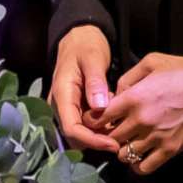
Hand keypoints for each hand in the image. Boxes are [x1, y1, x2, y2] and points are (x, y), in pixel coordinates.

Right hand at [50, 24, 114, 149]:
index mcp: (62, 94)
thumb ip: (95, 82)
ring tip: (120, 126)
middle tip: (122, 138)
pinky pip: (86, 125)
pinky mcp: (76, 108)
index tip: (113, 144)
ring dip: (100, 135)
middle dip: (97, 141)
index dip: (91, 140)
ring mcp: (68, 108)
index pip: (71, 129)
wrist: (79, 38)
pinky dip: (101, 127)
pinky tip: (115, 119)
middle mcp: (61, 105)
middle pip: (75, 136)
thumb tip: (100, 107)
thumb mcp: (93, 58)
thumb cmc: (86, 45)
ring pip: (81, 133)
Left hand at [98, 52, 182, 175]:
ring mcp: (156, 137)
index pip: (99, 117)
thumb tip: (115, 94)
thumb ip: (128, 78)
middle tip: (116, 129)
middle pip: (110, 138)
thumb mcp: (152, 62)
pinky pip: (144, 167)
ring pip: (124, 155)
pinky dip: (138, 164)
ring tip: (130, 141)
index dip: (95, 119)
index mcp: (134, 97)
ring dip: (123, 149)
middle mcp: (141, 120)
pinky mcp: (170, 150)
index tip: (99, 119)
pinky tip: (141, 154)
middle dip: (109, 134)